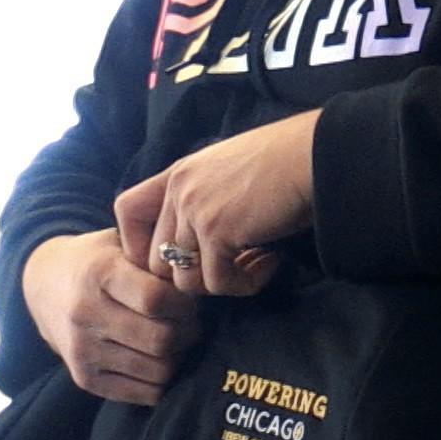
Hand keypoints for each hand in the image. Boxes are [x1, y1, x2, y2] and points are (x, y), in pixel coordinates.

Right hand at [21, 228, 199, 405]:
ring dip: (177, 357)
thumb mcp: (123, 243)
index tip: (187, 301)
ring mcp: (82, 351)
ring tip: (172, 338)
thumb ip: (157, 250)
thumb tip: (196, 266)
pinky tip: (155, 358)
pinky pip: (146, 393)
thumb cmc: (100, 262)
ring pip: (159, 370)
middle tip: (188, 323)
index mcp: (98, 275)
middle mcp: (84, 314)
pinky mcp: (85, 379)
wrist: (45, 287)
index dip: (184, 303)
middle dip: (187, 332)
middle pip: (162, 339)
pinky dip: (161, 379)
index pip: (157, 299)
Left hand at [114, 109, 318, 295]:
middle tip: (233, 266)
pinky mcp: (218, 232)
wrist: (313, 156)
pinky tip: (272, 263)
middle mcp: (178, 191)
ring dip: (223, 283)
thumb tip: (213, 236)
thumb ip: (209, 194)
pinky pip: (218, 283)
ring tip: (257, 265)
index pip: (127, 211)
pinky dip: (246, 283)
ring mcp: (195, 212)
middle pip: (156, 260)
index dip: (141, 243)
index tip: (179, 255)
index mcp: (178, 173)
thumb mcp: (231, 170)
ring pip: (185, 280)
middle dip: (193, 274)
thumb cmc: (287, 159)